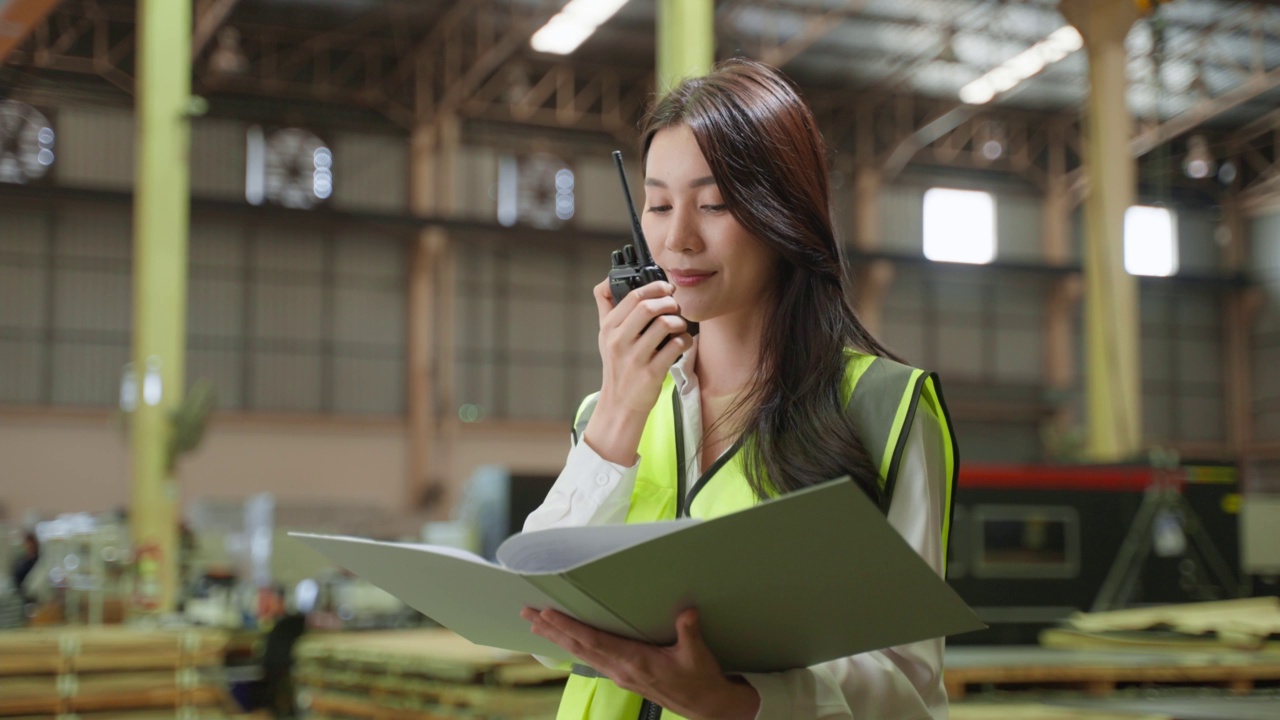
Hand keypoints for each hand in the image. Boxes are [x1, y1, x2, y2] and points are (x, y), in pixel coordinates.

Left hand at [521, 607, 759, 719]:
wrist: (706, 706)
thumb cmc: (701, 680)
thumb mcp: (698, 655)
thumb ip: (688, 632)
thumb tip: (686, 612)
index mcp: (635, 662)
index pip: (594, 641)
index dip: (569, 627)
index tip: (548, 615)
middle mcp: (621, 670)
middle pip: (578, 648)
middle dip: (552, 630)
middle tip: (528, 614)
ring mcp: (620, 675)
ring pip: (582, 655)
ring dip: (559, 638)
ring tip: (538, 624)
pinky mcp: (624, 677)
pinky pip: (592, 659)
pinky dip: (575, 647)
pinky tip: (566, 641)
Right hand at [584, 279, 691, 464]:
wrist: (620, 404)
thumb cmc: (617, 365)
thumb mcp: (605, 335)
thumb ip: (606, 306)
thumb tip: (608, 278)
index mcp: (609, 328)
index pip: (632, 296)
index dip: (654, 287)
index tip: (666, 288)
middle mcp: (619, 341)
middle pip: (649, 307)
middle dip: (668, 303)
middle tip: (675, 307)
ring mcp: (635, 358)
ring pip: (665, 324)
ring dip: (679, 322)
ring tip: (679, 326)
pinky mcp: (652, 373)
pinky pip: (676, 346)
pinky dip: (685, 341)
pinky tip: (683, 343)